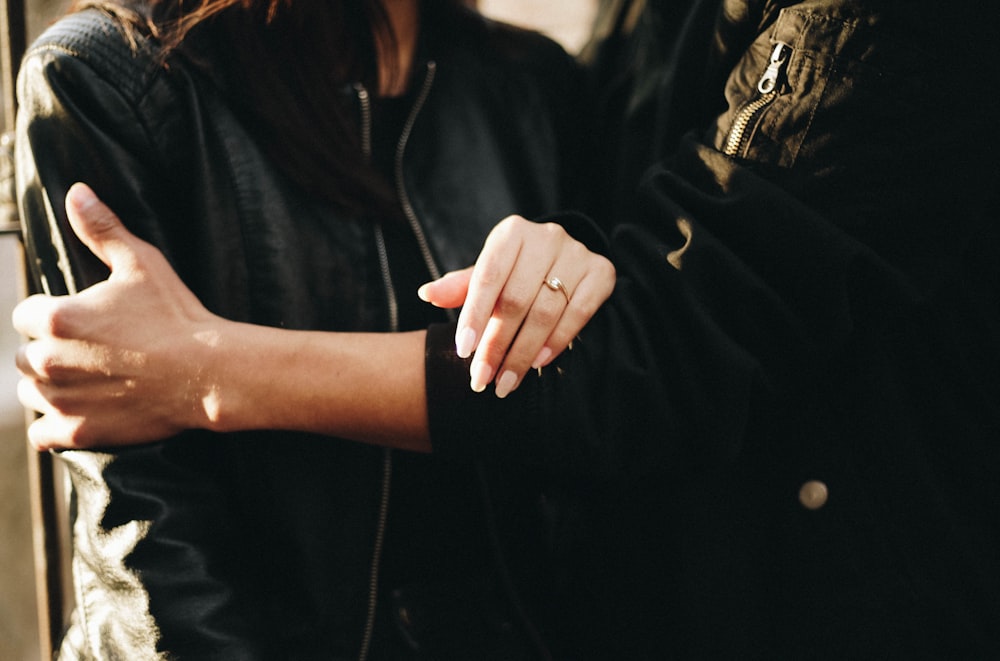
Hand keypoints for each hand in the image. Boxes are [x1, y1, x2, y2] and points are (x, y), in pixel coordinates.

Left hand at [13, 183, 221, 449]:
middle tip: (90, 352)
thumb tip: (76, 193)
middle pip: (25, 357)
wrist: (209, 372)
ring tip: (86, 381)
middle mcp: (48, 361)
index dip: (52, 317)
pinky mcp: (77, 432)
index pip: (27, 316)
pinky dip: (53, 426)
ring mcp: (61, 400)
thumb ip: (103, 229)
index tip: (80, 322)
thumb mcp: (142, 263)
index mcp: (57, 318)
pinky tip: (78, 412)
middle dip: (50, 353)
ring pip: (31, 394)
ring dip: (50, 387)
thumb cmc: (177, 315)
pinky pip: (41, 434)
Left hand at [418, 215, 614, 397]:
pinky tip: (538, 363)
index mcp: (512, 233)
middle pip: (516, 300)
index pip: (487, 277)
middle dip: (497, 345)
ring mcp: (577, 253)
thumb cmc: (515, 271)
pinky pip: (579, 313)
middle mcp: (547, 236)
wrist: (562, 260)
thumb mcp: (488, 275)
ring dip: (524, 353)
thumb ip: (460, 287)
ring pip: (547, 311)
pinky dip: (557, 341)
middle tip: (482, 378)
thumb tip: (428, 293)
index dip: (474, 316)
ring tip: (506, 381)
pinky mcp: (602, 272)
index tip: (463, 351)